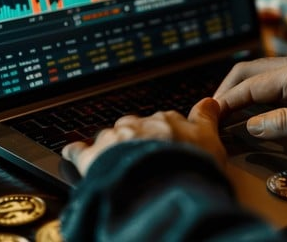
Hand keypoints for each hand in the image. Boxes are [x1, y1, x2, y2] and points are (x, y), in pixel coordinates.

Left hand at [62, 97, 226, 174]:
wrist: (158, 183)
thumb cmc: (187, 165)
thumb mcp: (211, 141)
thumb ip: (206, 119)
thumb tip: (210, 102)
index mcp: (167, 120)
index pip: (166, 120)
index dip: (167, 134)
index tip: (168, 140)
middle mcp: (140, 125)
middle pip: (136, 128)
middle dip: (138, 141)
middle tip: (145, 160)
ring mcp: (115, 139)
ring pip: (110, 138)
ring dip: (111, 149)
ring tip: (117, 166)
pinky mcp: (93, 156)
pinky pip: (79, 151)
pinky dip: (77, 153)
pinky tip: (75, 156)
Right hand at [213, 53, 286, 155]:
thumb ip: (285, 123)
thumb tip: (252, 124)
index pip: (249, 84)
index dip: (224, 102)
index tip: (208, 117)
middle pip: (252, 72)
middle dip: (228, 90)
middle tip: (213, 112)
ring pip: (266, 76)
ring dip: (245, 91)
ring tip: (231, 111)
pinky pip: (282, 83)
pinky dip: (263, 93)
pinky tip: (263, 108)